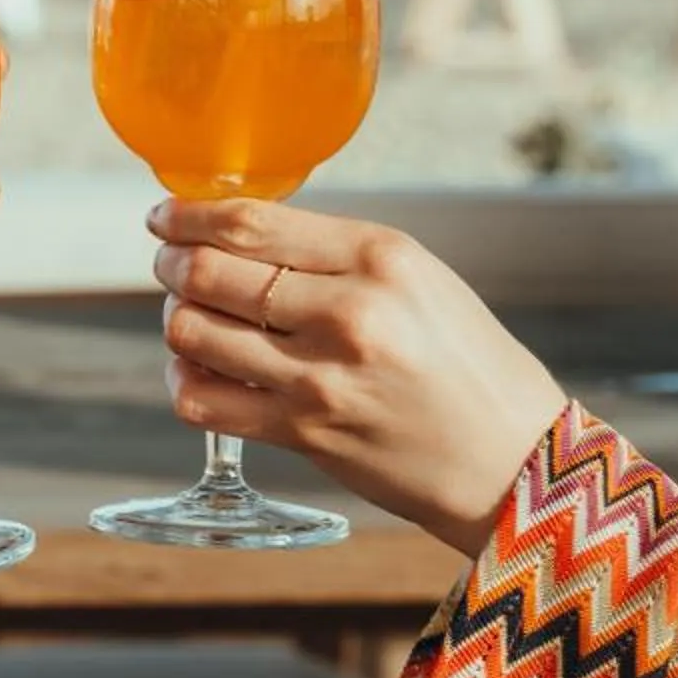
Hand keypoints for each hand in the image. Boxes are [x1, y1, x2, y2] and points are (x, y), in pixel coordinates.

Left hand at [149, 196, 564, 559]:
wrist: (513, 462)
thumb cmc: (468, 364)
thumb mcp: (421, 279)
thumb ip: (336, 255)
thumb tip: (243, 235)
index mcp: (380, 257)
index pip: (250, 222)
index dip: (187, 216)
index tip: (164, 217)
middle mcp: (348, 312)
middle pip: (208, 273)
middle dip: (172, 262)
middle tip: (169, 262)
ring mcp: (321, 378)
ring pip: (193, 333)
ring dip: (174, 319)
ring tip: (185, 315)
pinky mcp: (304, 435)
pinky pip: (203, 401)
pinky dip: (184, 380)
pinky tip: (197, 371)